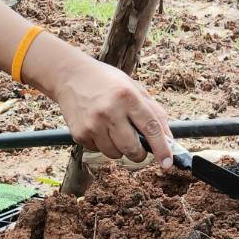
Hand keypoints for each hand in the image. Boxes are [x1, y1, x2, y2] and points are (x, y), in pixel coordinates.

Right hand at [46, 54, 172, 165]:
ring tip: (113, 129)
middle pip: (132, 149)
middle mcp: (110, 111)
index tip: (167, 163)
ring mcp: (93, 124)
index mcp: (127, 96)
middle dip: (139, 153)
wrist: (69, 76)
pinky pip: (98, 151)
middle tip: (139, 147)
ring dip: (119, 148)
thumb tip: (168, 139)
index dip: (162, 148)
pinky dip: (102, 144)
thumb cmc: (106, 81)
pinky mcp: (79, 134)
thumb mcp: (133, 87)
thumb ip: (153, 111)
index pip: (150, 128)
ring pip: (115, 154)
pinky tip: (97, 127)